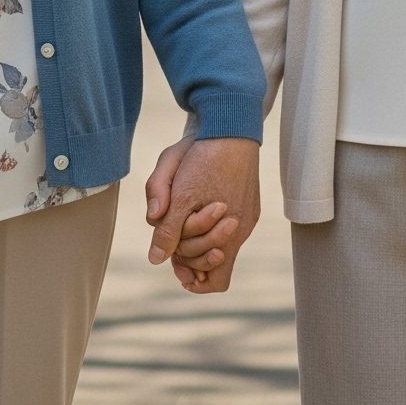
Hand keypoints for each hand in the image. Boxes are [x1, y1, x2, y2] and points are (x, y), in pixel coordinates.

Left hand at [143, 135, 259, 293]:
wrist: (230, 123)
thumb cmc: (200, 155)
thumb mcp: (176, 189)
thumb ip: (166, 227)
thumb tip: (156, 258)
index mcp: (228, 231)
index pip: (216, 281)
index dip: (193, 278)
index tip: (175, 264)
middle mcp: (242, 228)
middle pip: (214, 261)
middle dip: (191, 252)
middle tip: (173, 236)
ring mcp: (248, 214)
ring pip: (222, 241)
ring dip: (200, 235)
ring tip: (183, 215)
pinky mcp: (249, 202)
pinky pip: (230, 224)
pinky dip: (212, 222)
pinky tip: (199, 203)